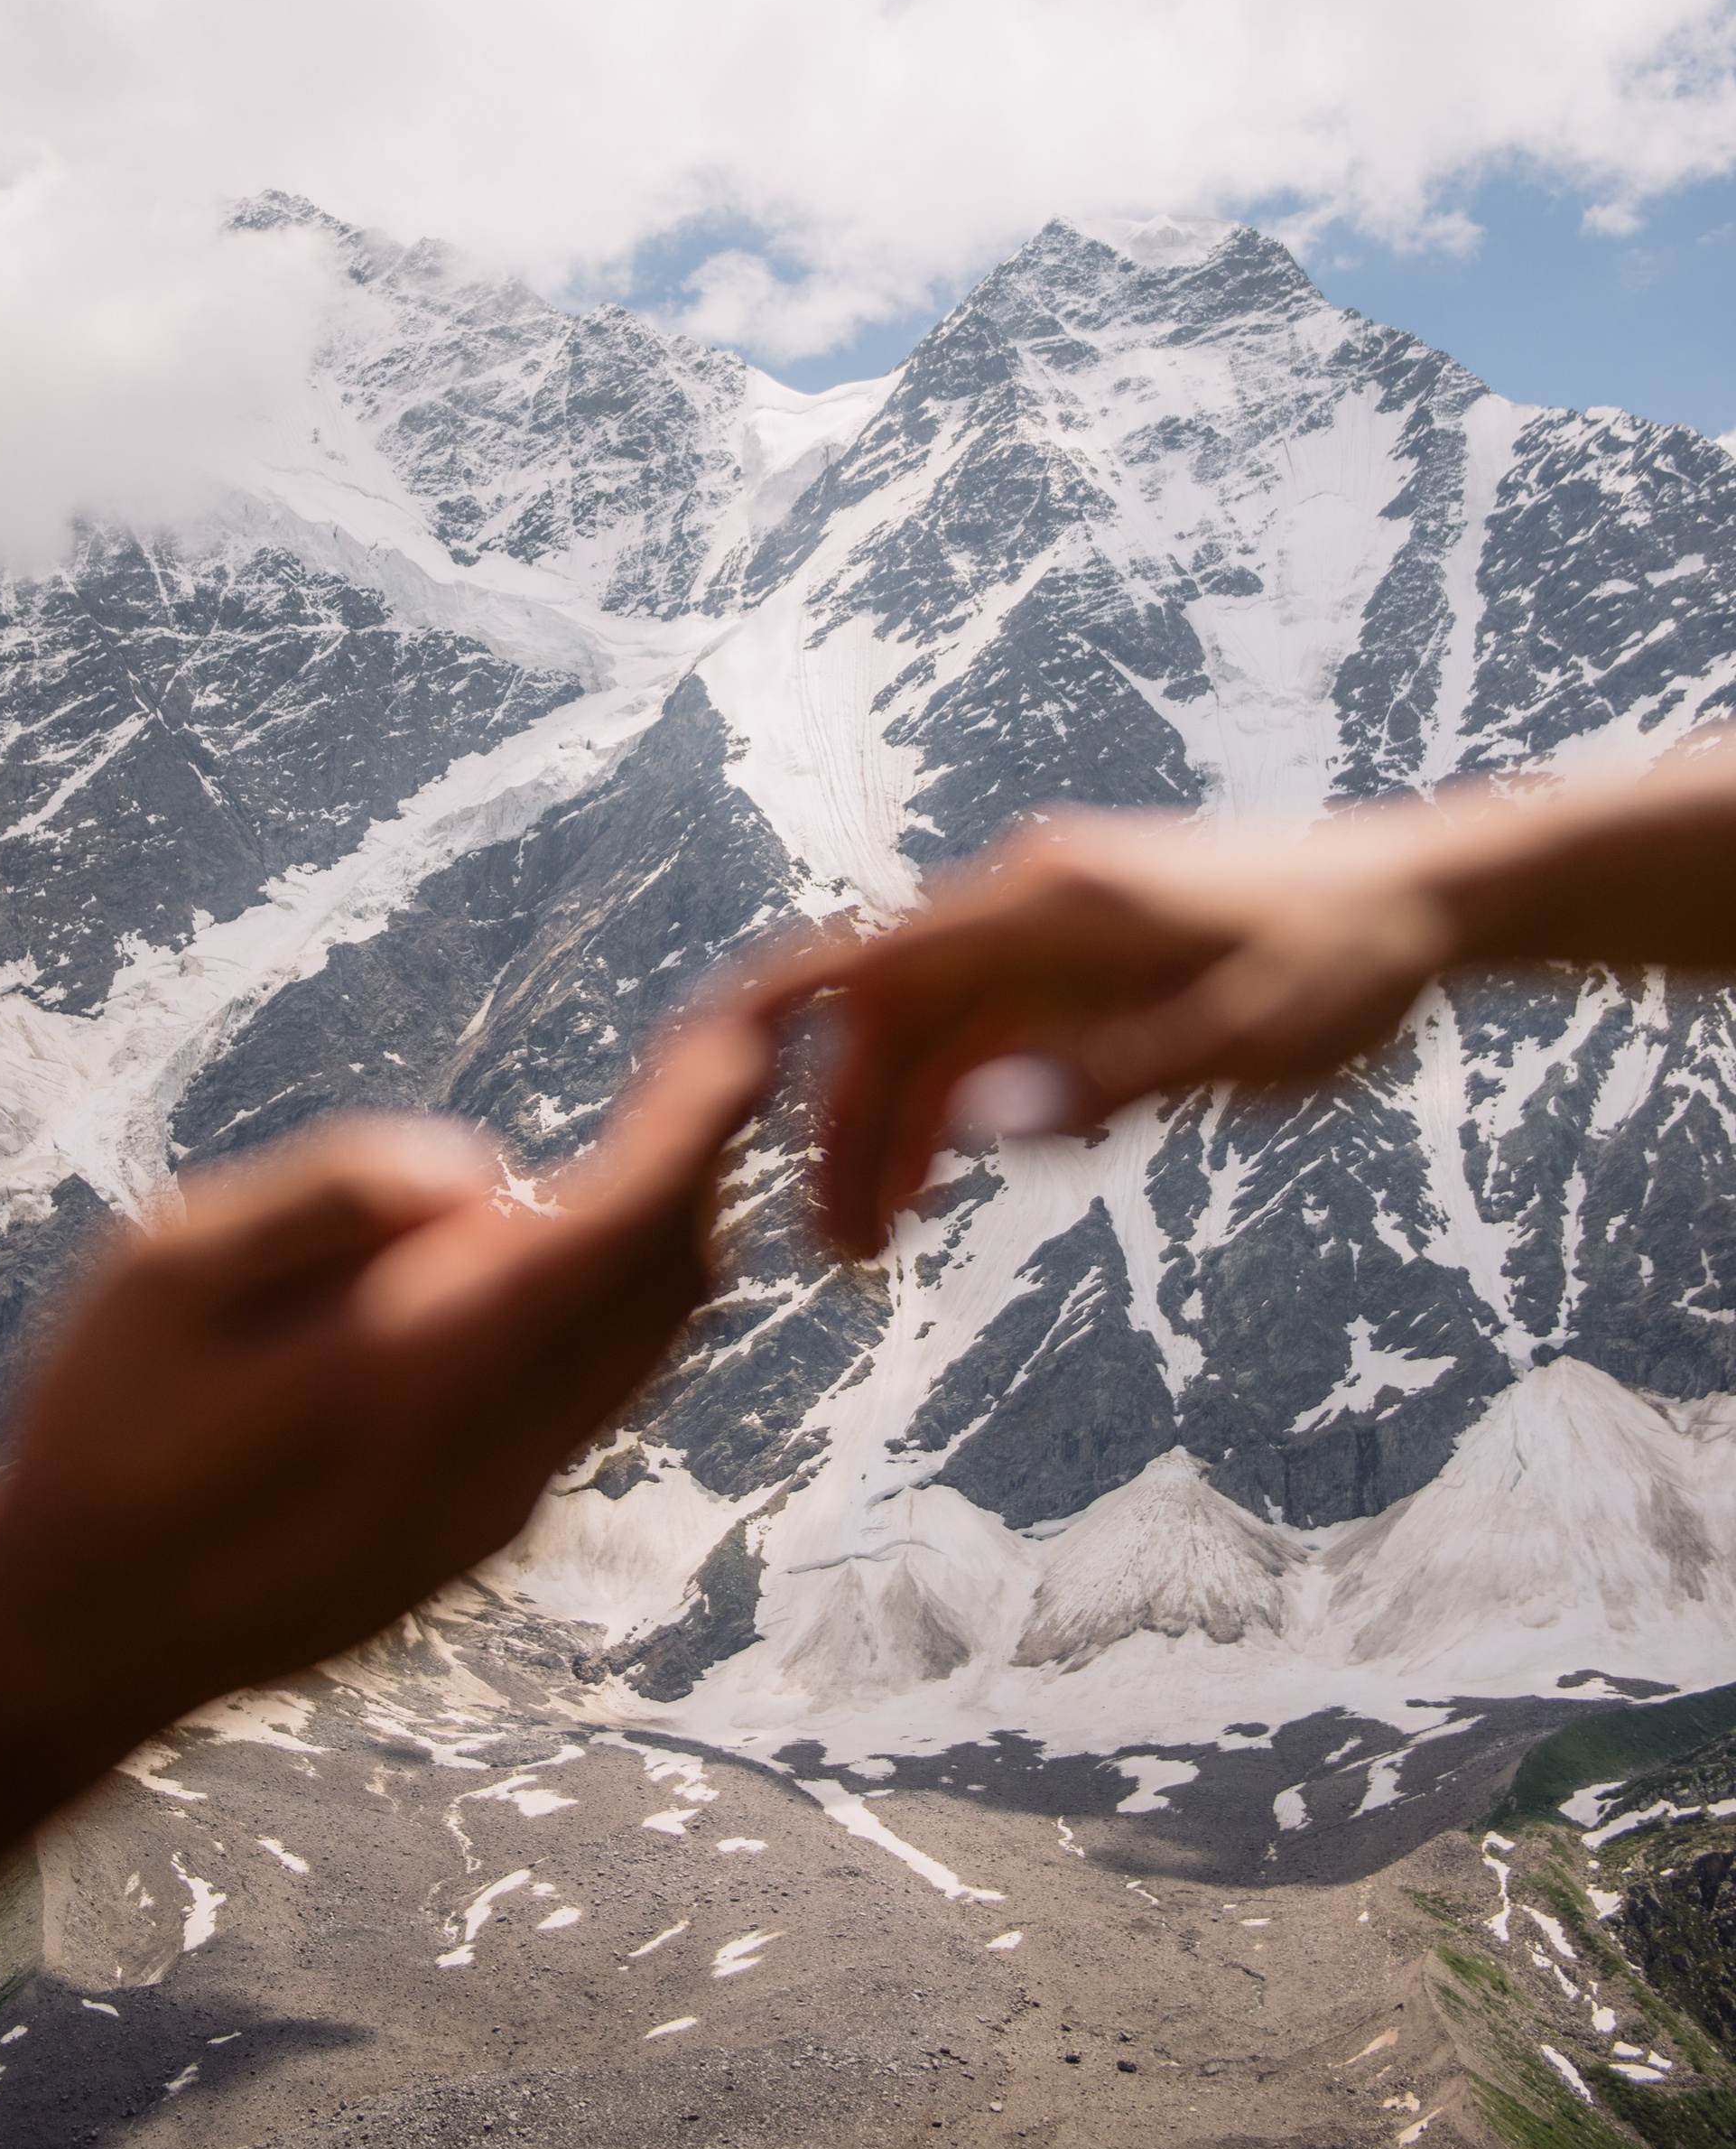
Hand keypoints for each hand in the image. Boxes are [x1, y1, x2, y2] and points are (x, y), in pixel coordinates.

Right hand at [0, 995, 776, 1793]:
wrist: (75, 1644)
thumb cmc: (99, 1432)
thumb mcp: (162, 1270)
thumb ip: (328, 1198)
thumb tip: (484, 1167)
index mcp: (419, 1367)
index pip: (617, 1227)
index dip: (694, 1124)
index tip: (737, 1036)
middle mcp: (493, 1449)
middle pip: (664, 1288)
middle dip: (702, 1164)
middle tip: (709, 1058)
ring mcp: (499, 1505)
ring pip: (644, 1351)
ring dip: (668, 1235)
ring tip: (659, 1133)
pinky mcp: (482, 1536)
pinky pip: (594, 1397)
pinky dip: (618, 1305)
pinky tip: (562, 1251)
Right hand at [755, 807, 1459, 1258]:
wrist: (1426, 894)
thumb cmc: (1348, 959)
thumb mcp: (1245, 1037)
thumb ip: (1111, 1077)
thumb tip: (976, 1128)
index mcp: (1049, 901)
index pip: (878, 961)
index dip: (788, 1023)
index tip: (723, 1086)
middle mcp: (1028, 902)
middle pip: (892, 1017)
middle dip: (848, 1129)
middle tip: (839, 1254)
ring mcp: (1052, 931)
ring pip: (934, 1035)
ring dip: (897, 1130)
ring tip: (880, 1244)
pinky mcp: (1084, 963)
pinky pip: (988, 1037)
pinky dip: (959, 1110)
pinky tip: (954, 1186)